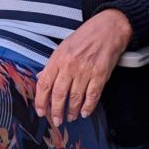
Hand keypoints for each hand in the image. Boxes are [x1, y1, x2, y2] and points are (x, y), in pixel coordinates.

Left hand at [34, 10, 132, 125]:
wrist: (107, 29)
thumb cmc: (85, 36)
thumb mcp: (63, 46)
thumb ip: (52, 64)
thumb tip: (41, 78)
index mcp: (58, 58)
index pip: (44, 84)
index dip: (41, 100)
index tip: (41, 111)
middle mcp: (70, 66)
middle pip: (59, 94)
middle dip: (56, 111)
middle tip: (56, 120)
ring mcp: (85, 71)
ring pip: (75, 98)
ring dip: (72, 111)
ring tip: (71, 117)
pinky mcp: (100, 75)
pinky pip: (92, 96)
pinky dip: (88, 107)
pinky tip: (85, 112)